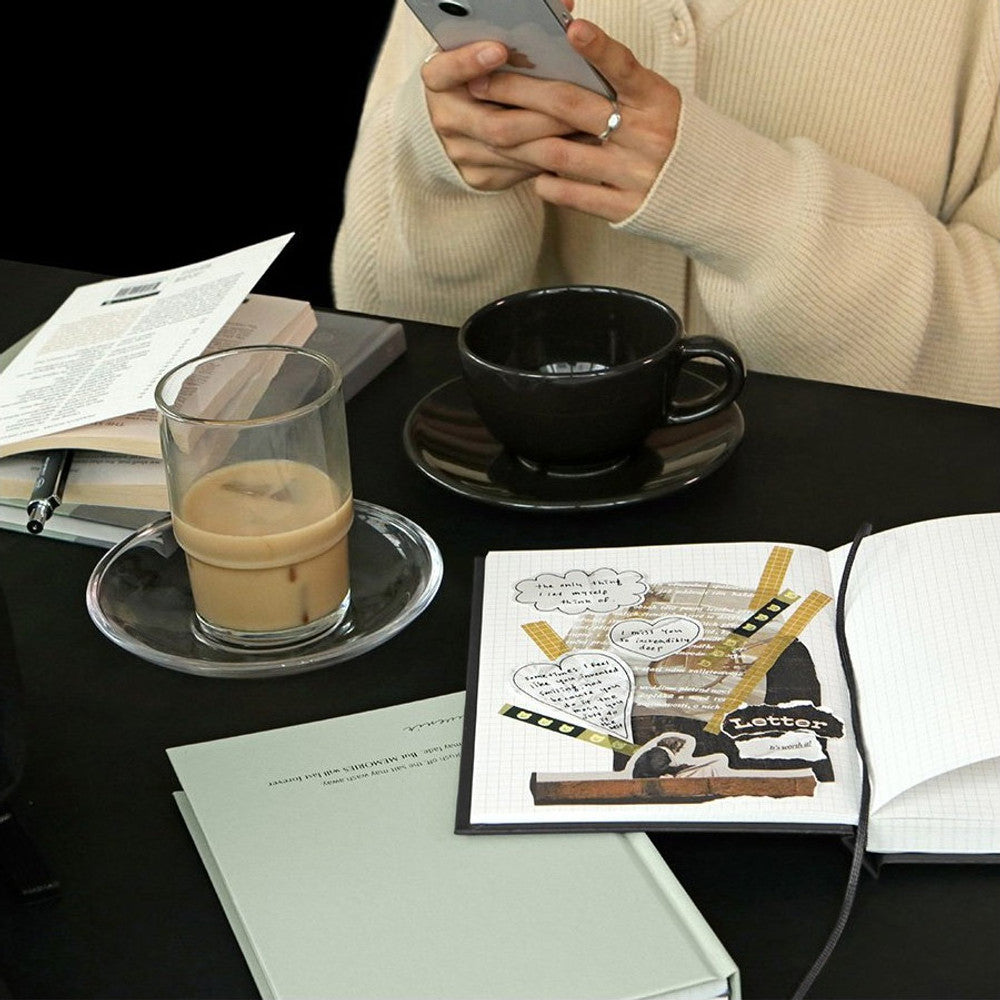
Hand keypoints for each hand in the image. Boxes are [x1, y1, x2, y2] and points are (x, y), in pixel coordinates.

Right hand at [421, 41, 581, 190]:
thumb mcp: (484, 51)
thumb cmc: (482, 76)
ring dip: (552, 138)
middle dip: (539, 112)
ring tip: (585, 123)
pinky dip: (550, 157)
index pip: (445, 71)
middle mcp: (445, 120)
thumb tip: (563, 6)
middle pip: (494, 124)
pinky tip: (576, 145)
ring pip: (511, 151)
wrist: (459, 124)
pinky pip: (519, 170)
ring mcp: (461, 154)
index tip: (500, 48)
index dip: (469, 62)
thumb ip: (514, 33)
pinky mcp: (479, 177)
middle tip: (575, 101)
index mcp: (437, 82)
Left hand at [465, 19, 681, 221]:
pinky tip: (533, 174)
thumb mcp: (656, 103)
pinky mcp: (625, 209)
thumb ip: (618, 87)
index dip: (599, 49)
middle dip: (521, 91)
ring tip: (494, 129)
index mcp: (657, 100)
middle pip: (572, 108)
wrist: (711, 194)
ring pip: (562, 154)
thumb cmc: (670, 138)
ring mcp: (634, 174)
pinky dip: (546, 183)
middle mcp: (647, 135)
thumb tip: (562, 59)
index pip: (625, 68)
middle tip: (483, 83)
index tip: (573, 29)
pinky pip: (573, 195)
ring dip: (521, 142)